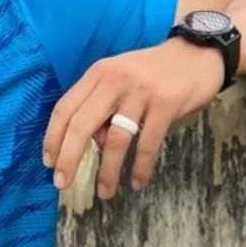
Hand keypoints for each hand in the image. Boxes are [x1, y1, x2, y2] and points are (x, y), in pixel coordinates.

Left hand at [41, 38, 223, 198]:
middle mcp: (114, 81)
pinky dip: (141, 167)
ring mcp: (140, 92)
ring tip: (104, 192)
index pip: (65, 108)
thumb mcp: (119, 81)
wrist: (196, 54)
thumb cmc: (151, 72)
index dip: (53, 137)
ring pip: (115, 139)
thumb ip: (103, 109)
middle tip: (61, 183)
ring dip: (107, 171)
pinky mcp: (166, 104)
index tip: (48, 162)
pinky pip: (148, 144)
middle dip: (69, 157)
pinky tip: (137, 182)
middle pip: (81, 124)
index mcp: (97, 74)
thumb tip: (95, 145)